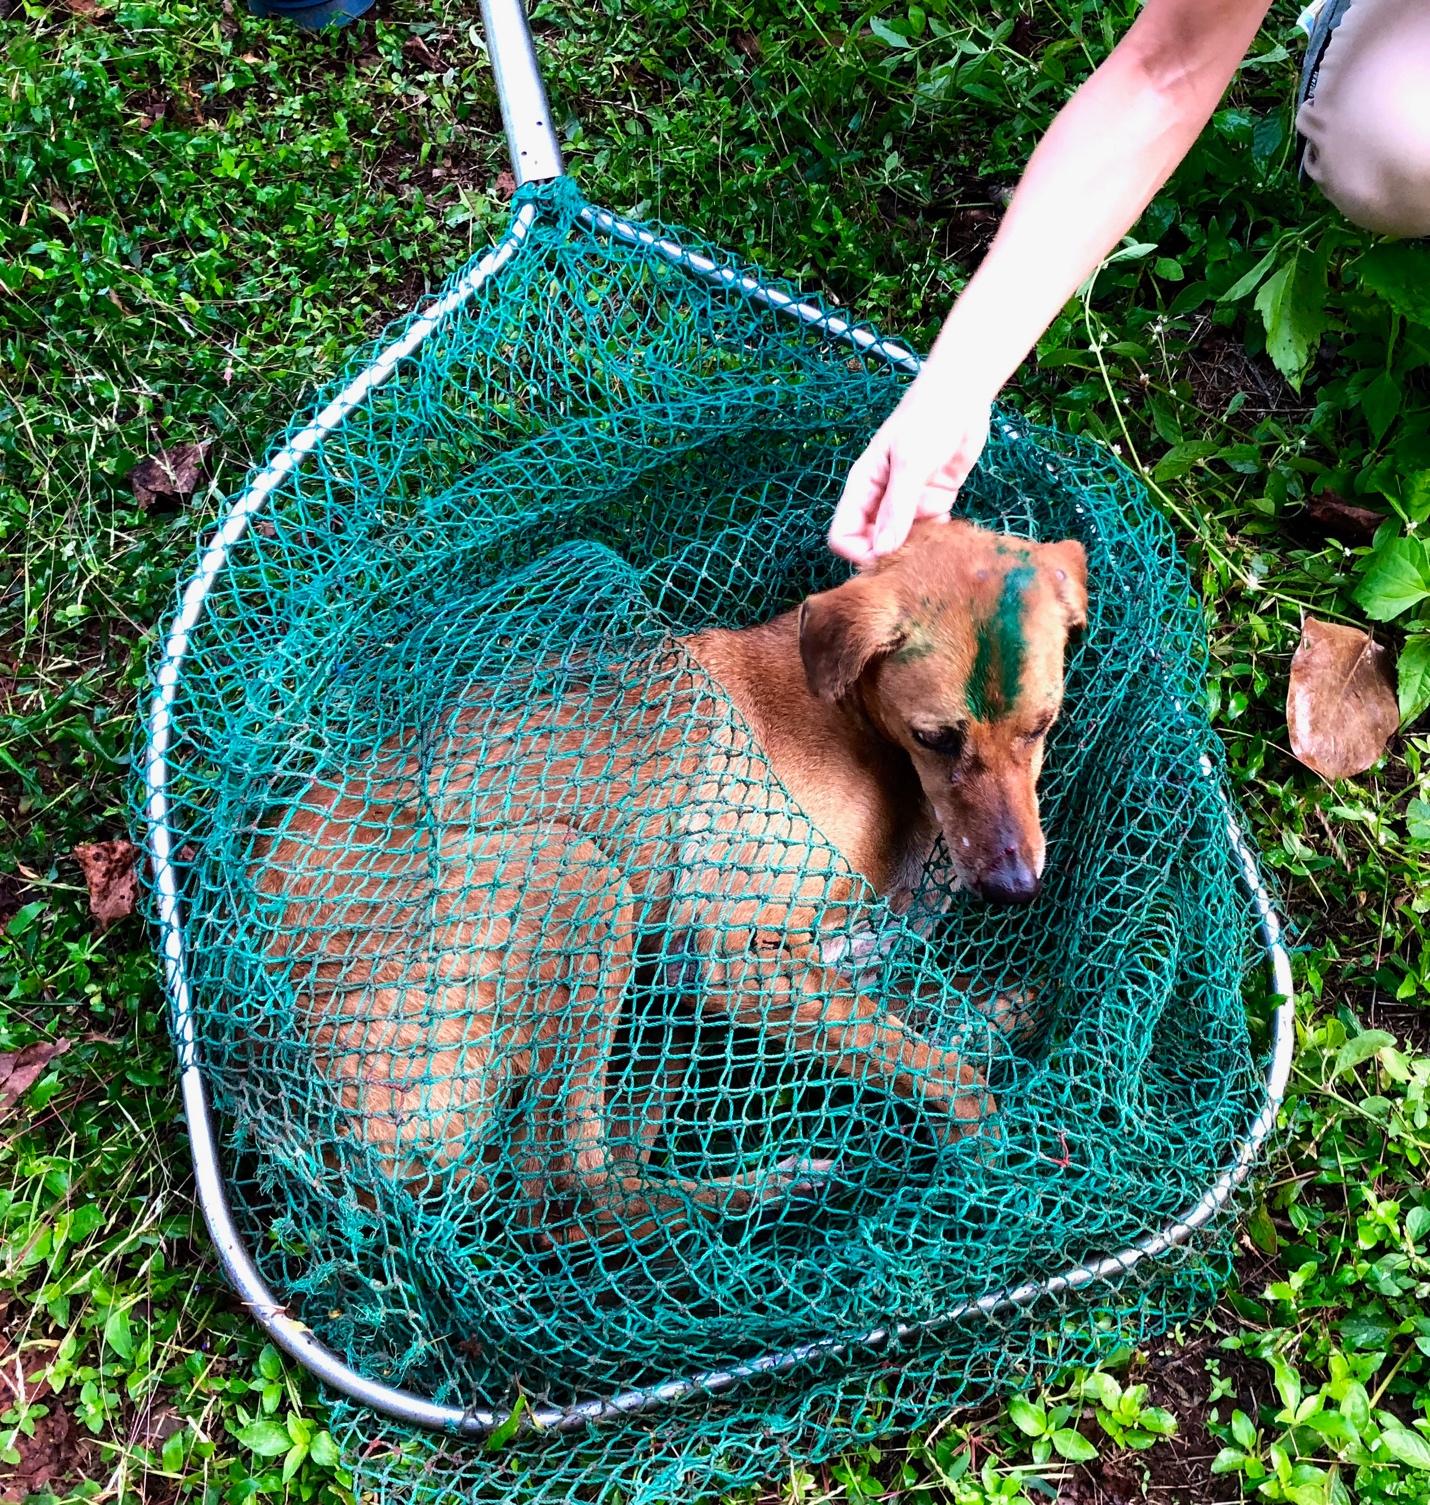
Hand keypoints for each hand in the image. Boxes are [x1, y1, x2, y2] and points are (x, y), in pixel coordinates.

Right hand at [828, 373, 992, 565]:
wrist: (962, 394)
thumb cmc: (927, 419)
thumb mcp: (909, 463)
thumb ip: (896, 508)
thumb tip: (880, 552)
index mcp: (862, 488)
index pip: (843, 536)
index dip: (859, 553)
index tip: (887, 557)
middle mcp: (880, 500)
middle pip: (871, 545)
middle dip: (888, 557)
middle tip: (915, 559)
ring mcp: (908, 503)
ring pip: (901, 543)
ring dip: (915, 551)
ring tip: (935, 550)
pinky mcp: (934, 502)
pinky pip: (928, 533)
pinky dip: (936, 540)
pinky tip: (950, 537)